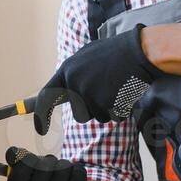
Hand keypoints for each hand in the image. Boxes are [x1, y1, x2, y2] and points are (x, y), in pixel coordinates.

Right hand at [4, 148, 91, 180]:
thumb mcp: (22, 176)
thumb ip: (16, 161)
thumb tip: (14, 152)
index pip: (22, 165)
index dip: (28, 157)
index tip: (31, 160)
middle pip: (45, 165)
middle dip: (48, 161)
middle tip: (48, 168)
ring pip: (63, 167)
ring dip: (63, 164)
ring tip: (60, 174)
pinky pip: (78, 172)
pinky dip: (76, 169)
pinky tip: (71, 178)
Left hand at [40, 25, 161, 126]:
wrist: (139, 51)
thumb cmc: (115, 52)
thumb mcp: (87, 56)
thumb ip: (72, 74)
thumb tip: (57, 92)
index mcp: (67, 70)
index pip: (46, 96)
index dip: (41, 115)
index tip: (40, 129)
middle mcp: (75, 83)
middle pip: (79, 114)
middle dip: (92, 110)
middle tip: (106, 93)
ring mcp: (89, 93)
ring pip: (96, 117)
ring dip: (107, 109)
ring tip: (116, 88)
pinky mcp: (105, 102)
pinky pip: (112, 117)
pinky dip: (121, 110)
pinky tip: (125, 92)